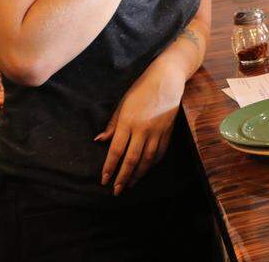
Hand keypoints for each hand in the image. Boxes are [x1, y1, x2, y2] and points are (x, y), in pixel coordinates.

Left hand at [96, 62, 184, 194]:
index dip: (109, 167)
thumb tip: (99, 141)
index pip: (116, 151)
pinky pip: (160, 152)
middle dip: (123, 177)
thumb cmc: (140, 89)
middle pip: (131, 159)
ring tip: (130, 184)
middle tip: (116, 190)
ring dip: (138, 174)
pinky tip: (146, 170)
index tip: (104, 180)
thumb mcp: (122, 104)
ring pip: (147, 159)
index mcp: (128, 122)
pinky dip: (152, 163)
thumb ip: (112, 125)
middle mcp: (143, 129)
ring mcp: (157, 131)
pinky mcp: (169, 130)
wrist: (167, 78)